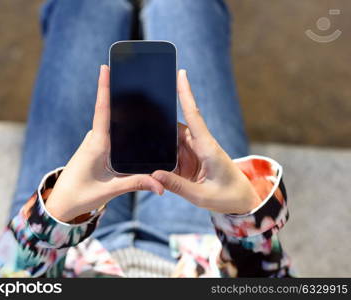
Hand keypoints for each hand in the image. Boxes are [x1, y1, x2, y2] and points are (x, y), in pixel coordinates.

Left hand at [45, 65, 163, 222]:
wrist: (61, 204)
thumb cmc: (81, 196)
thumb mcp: (110, 190)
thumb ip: (136, 183)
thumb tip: (161, 185)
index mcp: (96, 144)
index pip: (102, 111)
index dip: (104, 88)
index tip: (105, 67)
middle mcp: (95, 139)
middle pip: (110, 111)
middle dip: (123, 95)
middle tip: (143, 80)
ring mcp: (95, 142)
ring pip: (112, 122)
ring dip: (125, 113)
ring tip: (147, 101)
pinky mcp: (97, 148)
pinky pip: (111, 132)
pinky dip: (123, 127)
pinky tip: (137, 127)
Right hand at [152, 70, 260, 214]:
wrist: (242, 202)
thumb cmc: (227, 198)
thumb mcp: (201, 196)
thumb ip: (177, 186)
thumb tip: (154, 175)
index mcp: (208, 149)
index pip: (194, 116)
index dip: (186, 94)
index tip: (182, 73)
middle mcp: (201, 145)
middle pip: (176, 127)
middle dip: (159, 121)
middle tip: (138, 113)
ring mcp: (196, 151)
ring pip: (172, 140)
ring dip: (160, 142)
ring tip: (139, 138)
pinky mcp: (192, 159)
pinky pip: (173, 152)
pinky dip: (163, 153)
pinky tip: (151, 156)